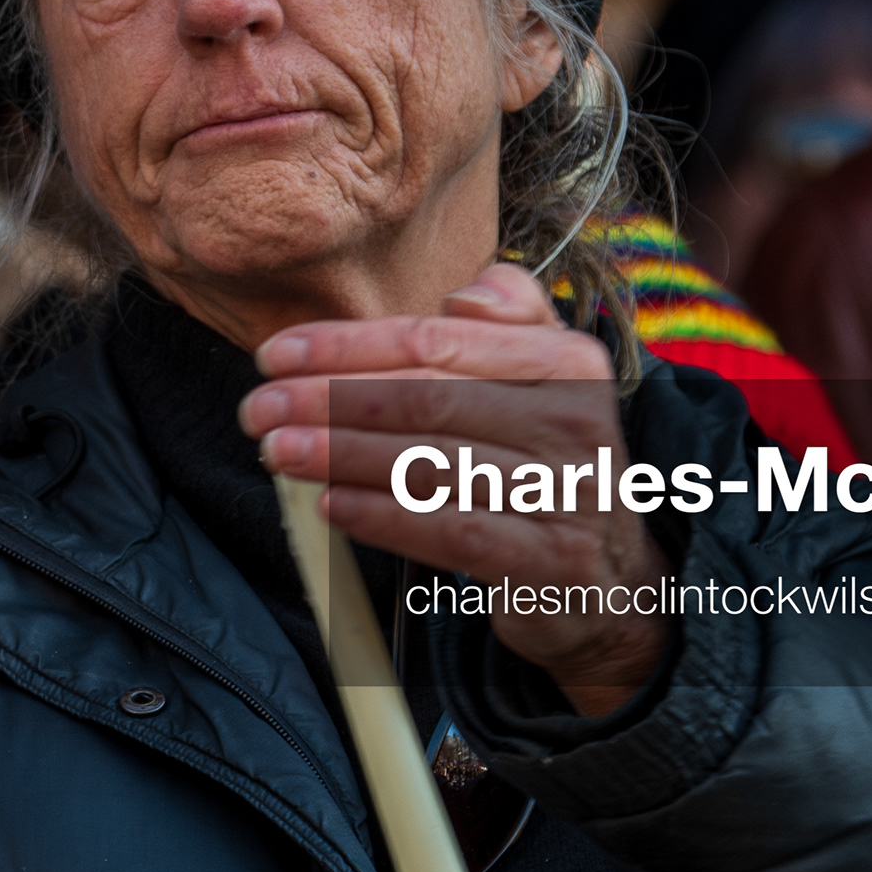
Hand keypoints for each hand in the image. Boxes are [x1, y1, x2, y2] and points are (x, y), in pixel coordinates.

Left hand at [241, 264, 670, 715]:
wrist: (613, 581)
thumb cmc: (546, 465)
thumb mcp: (544, 382)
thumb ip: (510, 320)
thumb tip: (465, 291)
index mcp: (568, 362)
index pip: (438, 342)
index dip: (348, 345)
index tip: (276, 353)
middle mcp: (575, 421)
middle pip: (427, 399)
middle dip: (328, 399)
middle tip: (258, 407)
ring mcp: (567, 494)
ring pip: (430, 464)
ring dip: (340, 456)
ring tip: (275, 451)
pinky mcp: (547, 561)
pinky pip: (449, 532)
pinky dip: (381, 516)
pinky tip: (329, 506)